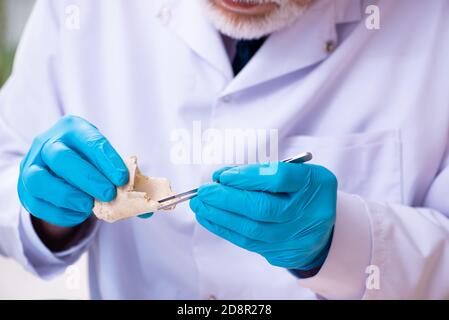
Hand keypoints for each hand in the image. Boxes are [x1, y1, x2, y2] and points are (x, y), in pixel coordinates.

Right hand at [18, 115, 128, 226]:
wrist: (59, 170)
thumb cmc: (89, 163)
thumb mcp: (107, 163)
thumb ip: (126, 183)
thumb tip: (148, 210)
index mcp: (73, 129)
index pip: (90, 141)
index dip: (107, 160)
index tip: (122, 178)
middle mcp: (48, 143)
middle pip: (62, 158)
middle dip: (88, 178)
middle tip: (108, 193)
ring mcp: (32, 166)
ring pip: (40, 180)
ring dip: (68, 196)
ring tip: (89, 206)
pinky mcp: (25, 190)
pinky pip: (36, 203)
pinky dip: (60, 212)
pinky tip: (79, 214)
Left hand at [190, 162, 336, 269]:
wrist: (320, 227)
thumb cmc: (301, 192)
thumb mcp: (294, 172)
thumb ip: (261, 171)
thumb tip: (221, 177)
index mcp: (314, 183)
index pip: (278, 178)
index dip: (248, 177)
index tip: (224, 175)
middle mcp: (309, 212)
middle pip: (262, 207)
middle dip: (226, 199)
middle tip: (204, 191)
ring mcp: (296, 237)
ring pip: (251, 228)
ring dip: (219, 216)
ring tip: (200, 204)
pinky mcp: (282, 253)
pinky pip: (248, 242)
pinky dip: (224, 229)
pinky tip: (209, 218)